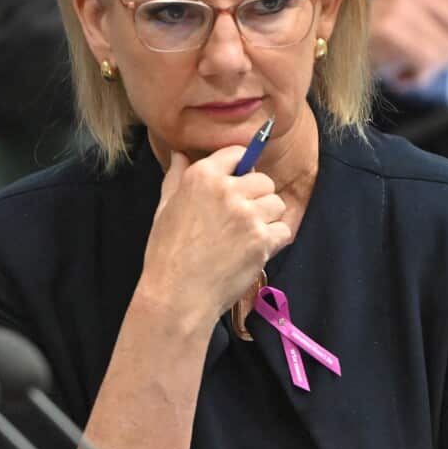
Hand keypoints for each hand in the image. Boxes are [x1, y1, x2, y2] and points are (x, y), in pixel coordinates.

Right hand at [137, 148, 290, 328]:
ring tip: (248, 235)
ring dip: (268, 218)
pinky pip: (283, 230)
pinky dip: (274, 240)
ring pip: (277, 204)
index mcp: (201, 176)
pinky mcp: (262, 240)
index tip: (240, 182)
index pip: (238, 153)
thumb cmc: (166, 253)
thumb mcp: (164, 208)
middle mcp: (227, 190)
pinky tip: (255, 250)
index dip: (242, 167)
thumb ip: (176, 177)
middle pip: (264, 180)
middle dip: (257, 197)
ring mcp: (247, 215)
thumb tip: (181, 154)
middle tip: (242, 218)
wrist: (178, 295)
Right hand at [369, 0, 447, 93]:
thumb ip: (446, 26)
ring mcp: (401, 5)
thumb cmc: (371, 42)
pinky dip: (419, 77)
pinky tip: (400, 75)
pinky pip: (431, 60)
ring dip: (434, 71)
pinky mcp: (392, 28)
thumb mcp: (412, 22)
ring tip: (408, 70)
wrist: (325, 46)